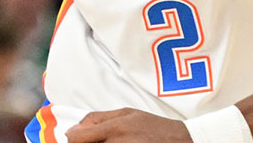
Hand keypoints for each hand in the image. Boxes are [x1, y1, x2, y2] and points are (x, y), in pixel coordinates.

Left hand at [66, 108, 191, 142]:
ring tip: (116, 141)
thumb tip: (72, 129)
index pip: (76, 139)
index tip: (77, 139)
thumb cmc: (153, 127)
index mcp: (113, 130)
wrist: (180, 142)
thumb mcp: (127, 113)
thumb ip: (98, 119)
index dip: (73, 140)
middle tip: (100, 140)